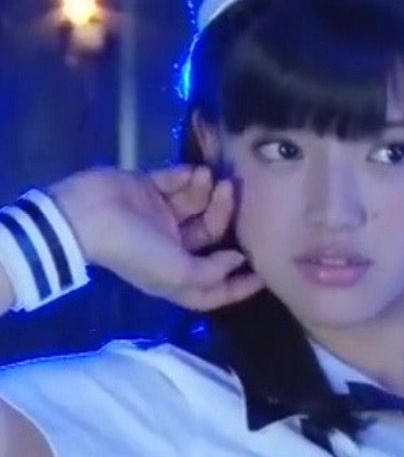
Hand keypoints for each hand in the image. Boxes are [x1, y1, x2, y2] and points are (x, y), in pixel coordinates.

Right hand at [48, 165, 265, 310]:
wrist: (86, 216)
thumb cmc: (133, 250)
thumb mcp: (176, 273)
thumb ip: (211, 273)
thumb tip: (235, 261)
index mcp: (176, 274)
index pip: (215, 285)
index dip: (239, 284)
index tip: (264, 271)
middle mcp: (172, 246)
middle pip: (211, 234)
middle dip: (223, 213)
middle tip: (228, 191)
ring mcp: (160, 216)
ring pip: (197, 204)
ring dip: (206, 190)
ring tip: (208, 176)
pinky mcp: (149, 189)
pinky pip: (176, 182)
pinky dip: (186, 176)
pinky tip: (189, 171)